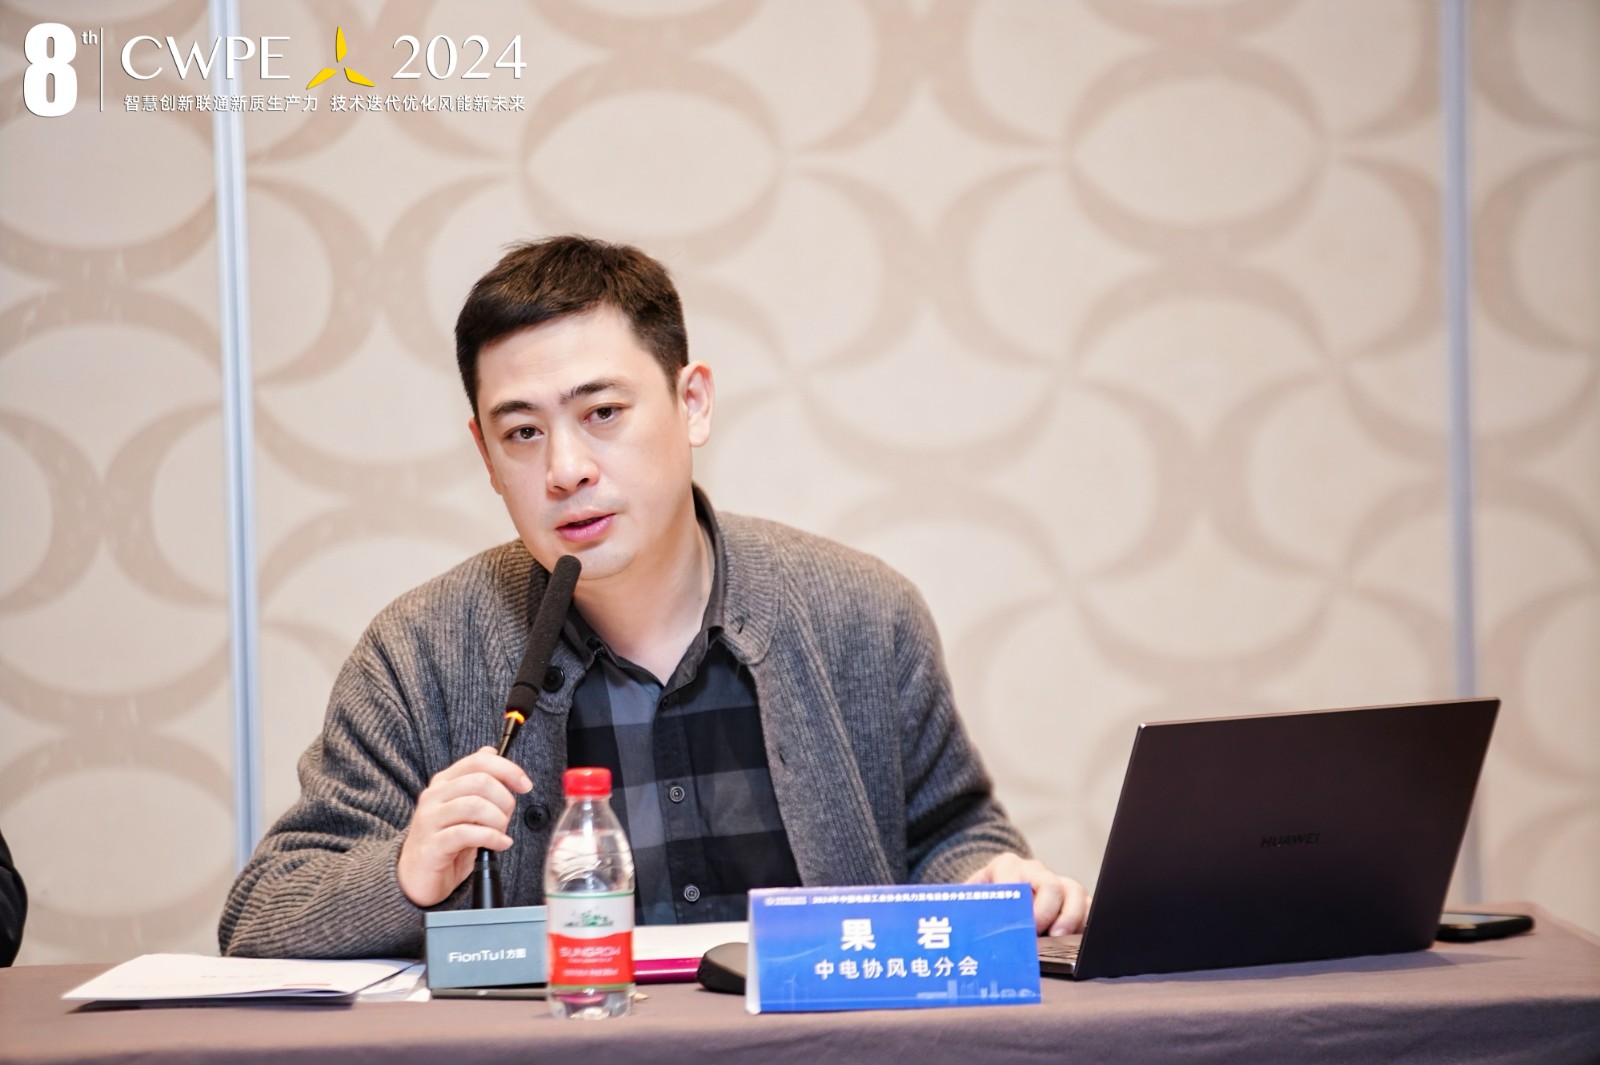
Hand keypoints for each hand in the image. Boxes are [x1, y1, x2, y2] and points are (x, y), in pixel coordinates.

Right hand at [397, 746, 532, 906]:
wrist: (415, 877)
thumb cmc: (446, 842)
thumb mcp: (464, 808)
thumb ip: (477, 780)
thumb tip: (491, 751)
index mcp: (444, 782)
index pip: (479, 761)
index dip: (508, 769)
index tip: (525, 785)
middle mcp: (434, 796)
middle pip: (480, 782)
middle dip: (505, 800)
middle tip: (507, 818)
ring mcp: (430, 820)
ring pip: (474, 806)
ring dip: (498, 820)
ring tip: (501, 833)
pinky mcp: (432, 845)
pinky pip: (467, 834)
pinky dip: (492, 838)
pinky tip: (500, 845)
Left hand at [966, 852, 1090, 935]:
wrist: (997, 895)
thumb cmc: (983, 904)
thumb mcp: (971, 903)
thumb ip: (968, 911)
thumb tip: (960, 930)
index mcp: (1006, 867)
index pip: (1013, 874)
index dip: (1016, 898)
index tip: (1014, 920)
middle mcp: (1035, 871)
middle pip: (1050, 884)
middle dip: (1045, 910)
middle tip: (1037, 932)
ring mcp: (1057, 884)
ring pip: (1075, 892)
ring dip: (1070, 917)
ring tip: (1059, 937)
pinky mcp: (1074, 901)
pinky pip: (1089, 907)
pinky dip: (1085, 923)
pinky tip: (1076, 941)